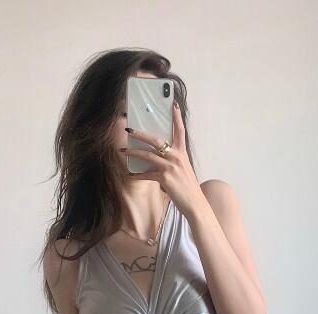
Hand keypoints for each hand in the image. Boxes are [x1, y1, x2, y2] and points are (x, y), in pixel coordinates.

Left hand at [120, 100, 204, 218]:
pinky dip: (137, 175)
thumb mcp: (183, 170)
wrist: (194, 203)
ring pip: (148, 155)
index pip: (180, 130)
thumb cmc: (188, 188)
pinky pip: (146, 174)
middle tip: (129, 129)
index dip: (176, 117)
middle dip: (141, 133)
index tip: (172, 104)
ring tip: (123, 149)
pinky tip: (130, 175)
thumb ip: (173, 161)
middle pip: (156, 140)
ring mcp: (170, 166)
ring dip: (133, 152)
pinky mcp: (164, 177)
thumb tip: (158, 156)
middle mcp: (176, 156)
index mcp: (182, 153)